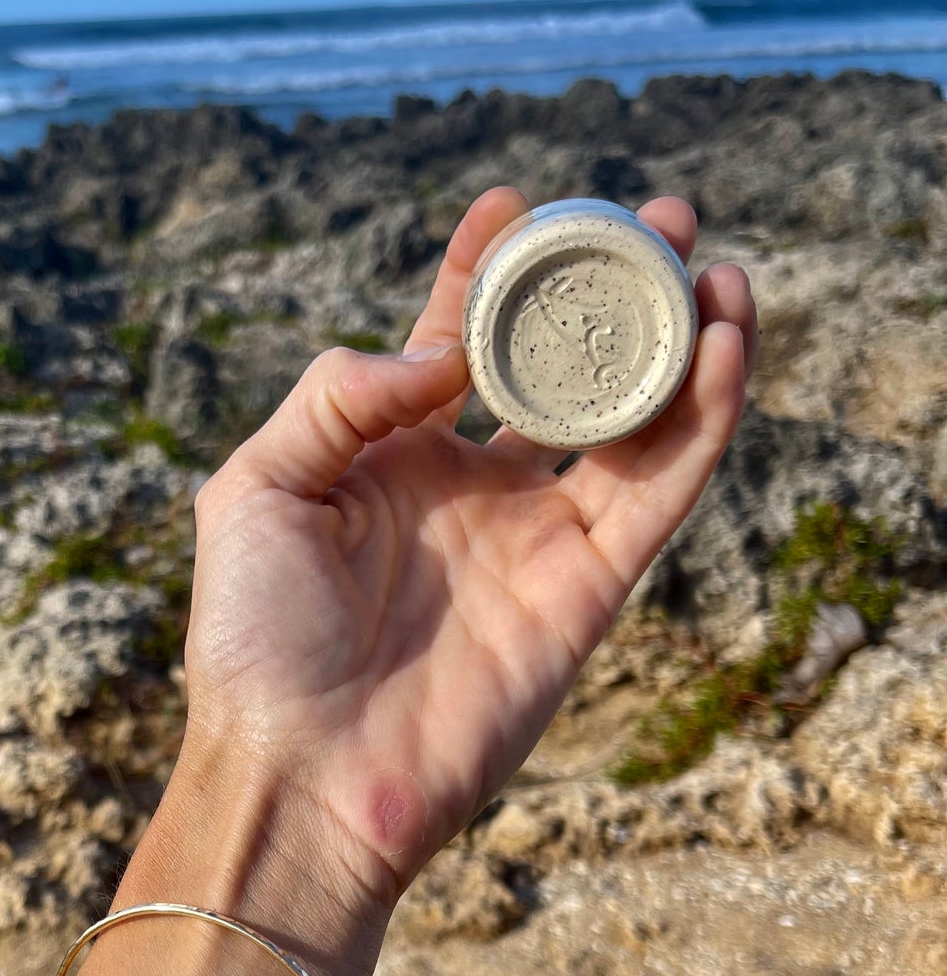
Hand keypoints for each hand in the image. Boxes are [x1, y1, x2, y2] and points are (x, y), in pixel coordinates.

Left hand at [183, 187, 756, 909]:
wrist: (299, 775)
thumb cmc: (254, 643)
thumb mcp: (257, 491)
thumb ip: (338, 397)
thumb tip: (442, 353)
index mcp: (388, 460)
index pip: (453, 342)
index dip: (485, 270)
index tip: (513, 200)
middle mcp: (471, 491)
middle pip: (562, 370)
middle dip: (608, 292)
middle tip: (657, 219)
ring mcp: (535, 540)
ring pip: (633, 421)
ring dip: (677, 341)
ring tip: (710, 266)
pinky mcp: (587, 593)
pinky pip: (658, 491)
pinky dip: (700, 419)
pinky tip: (719, 343)